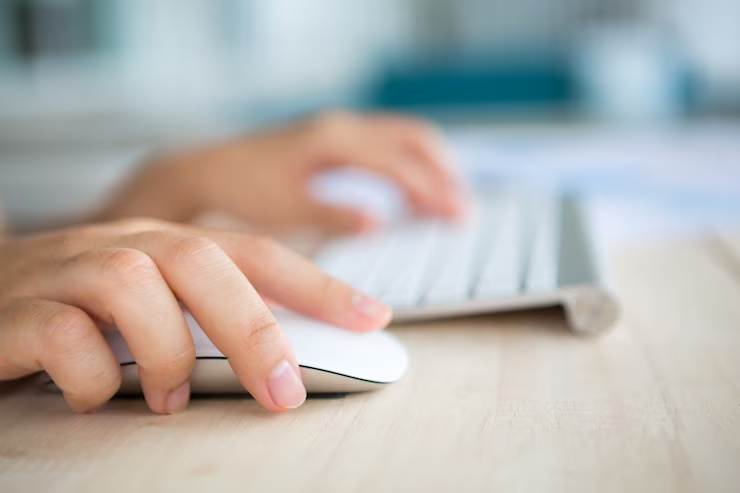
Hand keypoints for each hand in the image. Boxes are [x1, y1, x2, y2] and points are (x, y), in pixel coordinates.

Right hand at [0, 219, 390, 413]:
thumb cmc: (79, 306)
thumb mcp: (151, 304)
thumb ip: (205, 315)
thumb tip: (280, 353)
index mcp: (165, 245)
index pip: (254, 252)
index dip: (316, 282)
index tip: (372, 317)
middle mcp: (124, 245)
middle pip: (203, 261)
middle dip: (254, 328)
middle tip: (283, 392)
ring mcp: (68, 270)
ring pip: (133, 284)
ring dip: (167, 352)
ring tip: (171, 399)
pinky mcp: (17, 309)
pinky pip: (64, 334)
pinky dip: (93, 376)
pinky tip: (98, 397)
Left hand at [101, 111, 466, 232]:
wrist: (209, 170)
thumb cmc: (244, 189)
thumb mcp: (286, 209)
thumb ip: (333, 214)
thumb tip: (378, 221)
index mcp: (333, 142)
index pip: (399, 164)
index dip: (433, 191)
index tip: (458, 217)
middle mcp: (342, 127)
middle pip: (414, 139)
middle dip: (444, 172)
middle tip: (462, 210)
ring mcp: (339, 129)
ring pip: (403, 138)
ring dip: (431, 166)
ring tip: (448, 202)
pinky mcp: (334, 139)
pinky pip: (386, 145)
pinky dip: (409, 165)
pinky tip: (412, 192)